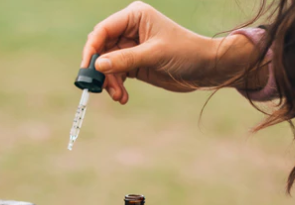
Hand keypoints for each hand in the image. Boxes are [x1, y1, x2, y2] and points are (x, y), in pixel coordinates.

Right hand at [82, 2, 264, 103]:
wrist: (206, 68)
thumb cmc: (186, 52)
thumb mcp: (154, 55)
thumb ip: (125, 59)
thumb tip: (98, 65)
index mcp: (134, 16)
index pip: (103, 30)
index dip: (92, 48)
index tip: (88, 68)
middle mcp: (129, 30)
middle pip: (102, 49)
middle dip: (101, 70)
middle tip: (101, 88)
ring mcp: (130, 48)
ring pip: (107, 65)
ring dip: (109, 82)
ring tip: (119, 96)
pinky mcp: (134, 64)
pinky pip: (116, 75)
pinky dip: (116, 87)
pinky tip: (123, 97)